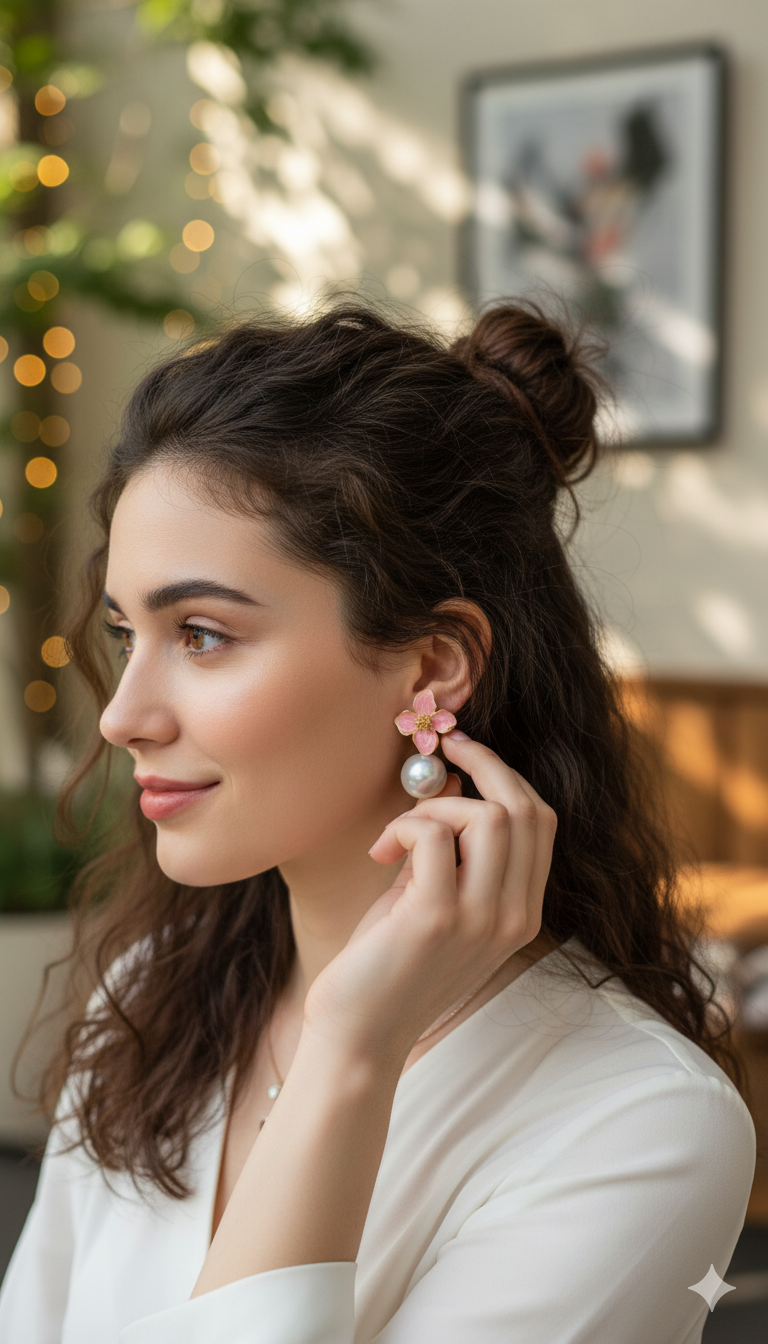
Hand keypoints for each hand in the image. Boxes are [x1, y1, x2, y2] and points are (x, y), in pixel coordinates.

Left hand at [303, 733, 557, 1067]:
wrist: (360, 1034)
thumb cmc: (389, 963)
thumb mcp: (436, 899)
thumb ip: (455, 849)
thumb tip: (456, 776)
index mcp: (522, 912)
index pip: (541, 821)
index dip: (505, 775)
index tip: (466, 750)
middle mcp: (514, 917)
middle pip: (525, 808)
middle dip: (484, 763)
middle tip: (441, 751)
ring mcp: (481, 919)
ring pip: (488, 815)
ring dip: (437, 803)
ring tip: (400, 834)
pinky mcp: (437, 917)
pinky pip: (435, 834)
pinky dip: (405, 826)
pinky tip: (381, 852)